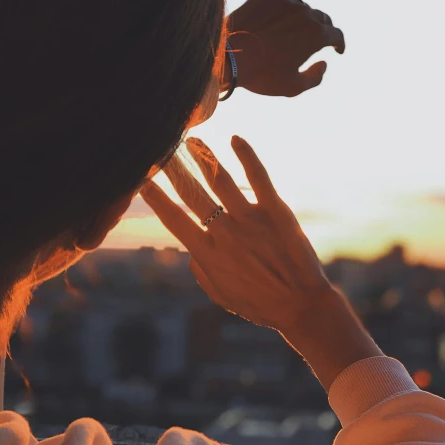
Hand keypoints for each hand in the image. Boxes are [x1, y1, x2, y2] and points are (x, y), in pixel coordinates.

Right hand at [140, 136, 332, 332]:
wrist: (302, 306)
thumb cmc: (260, 305)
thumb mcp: (222, 296)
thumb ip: (200, 273)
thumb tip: (190, 252)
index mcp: (208, 254)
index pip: (174, 220)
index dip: (156, 199)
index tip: (142, 182)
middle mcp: (225, 233)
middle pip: (192, 194)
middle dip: (174, 171)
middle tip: (161, 151)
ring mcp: (250, 220)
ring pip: (221, 180)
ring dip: (204, 158)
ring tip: (192, 140)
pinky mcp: (276, 211)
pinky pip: (259, 177)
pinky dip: (247, 156)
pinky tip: (236, 139)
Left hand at [225, 0, 344, 97]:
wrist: (226, 57)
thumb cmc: (261, 75)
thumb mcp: (292, 87)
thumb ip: (315, 77)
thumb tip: (324, 64)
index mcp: (316, 34)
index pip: (336, 35)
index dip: (339, 44)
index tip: (337, 50)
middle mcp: (304, 13)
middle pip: (321, 18)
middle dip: (323, 30)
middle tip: (317, 40)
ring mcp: (284, 2)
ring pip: (301, 7)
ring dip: (302, 18)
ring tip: (294, 30)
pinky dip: (285, 8)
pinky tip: (279, 19)